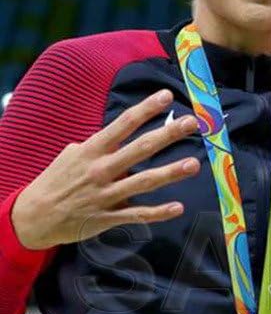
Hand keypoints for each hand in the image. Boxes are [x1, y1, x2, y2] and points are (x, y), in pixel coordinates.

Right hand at [11, 89, 199, 249]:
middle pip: (139, 149)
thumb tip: (122, 133)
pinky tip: (178, 207)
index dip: (145, 109)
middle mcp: (101, 170)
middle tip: (191, 123)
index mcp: (92, 150)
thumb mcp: (72, 155)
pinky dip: (158, 212)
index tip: (167, 96)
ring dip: (170, 173)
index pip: (122, 124)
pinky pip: (137, 214)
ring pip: (143, 182)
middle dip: (167, 135)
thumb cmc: (58, 180)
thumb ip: (100, 146)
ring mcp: (106, 194)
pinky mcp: (108, 217)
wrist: (34, 216)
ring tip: (194, 164)